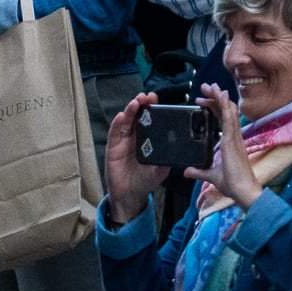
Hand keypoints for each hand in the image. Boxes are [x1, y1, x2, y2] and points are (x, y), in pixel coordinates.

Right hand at [104, 92, 171, 223]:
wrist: (130, 194)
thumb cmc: (146, 179)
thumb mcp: (161, 169)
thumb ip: (167, 158)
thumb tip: (178, 149)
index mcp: (148, 138)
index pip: (150, 119)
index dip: (153, 108)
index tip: (156, 98)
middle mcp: (136, 135)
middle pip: (138, 115)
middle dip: (142, 103)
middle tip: (147, 96)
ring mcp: (123, 140)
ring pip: (126, 120)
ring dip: (130, 110)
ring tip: (136, 102)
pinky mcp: (113, 147)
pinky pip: (114, 133)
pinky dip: (117, 124)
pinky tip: (121, 116)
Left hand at [183, 86, 261, 208]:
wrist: (242, 190)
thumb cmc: (232, 183)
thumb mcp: (211, 175)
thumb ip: (199, 171)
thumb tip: (187, 171)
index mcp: (230, 141)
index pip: (221, 118)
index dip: (213, 107)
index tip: (201, 100)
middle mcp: (233, 136)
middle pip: (225, 110)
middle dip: (215, 97)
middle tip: (206, 86)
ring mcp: (234, 136)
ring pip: (228, 110)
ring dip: (219, 97)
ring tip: (212, 86)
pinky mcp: (233, 140)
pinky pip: (229, 119)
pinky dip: (225, 106)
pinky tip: (221, 96)